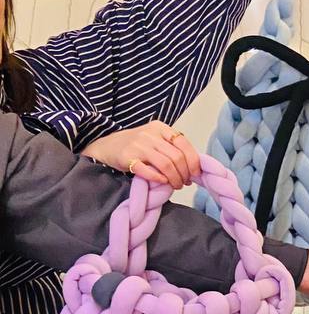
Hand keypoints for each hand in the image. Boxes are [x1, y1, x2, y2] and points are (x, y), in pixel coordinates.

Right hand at [80, 121, 200, 188]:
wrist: (107, 146)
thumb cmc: (136, 146)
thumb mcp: (155, 140)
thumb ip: (172, 148)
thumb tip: (193, 167)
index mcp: (161, 128)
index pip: (184, 144)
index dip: (193, 161)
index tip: (195, 174)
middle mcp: (150, 134)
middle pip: (177, 157)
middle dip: (184, 173)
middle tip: (184, 183)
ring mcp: (138, 145)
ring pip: (166, 164)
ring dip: (174, 179)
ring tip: (175, 185)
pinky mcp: (127, 157)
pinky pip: (147, 170)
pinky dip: (158, 178)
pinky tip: (162, 182)